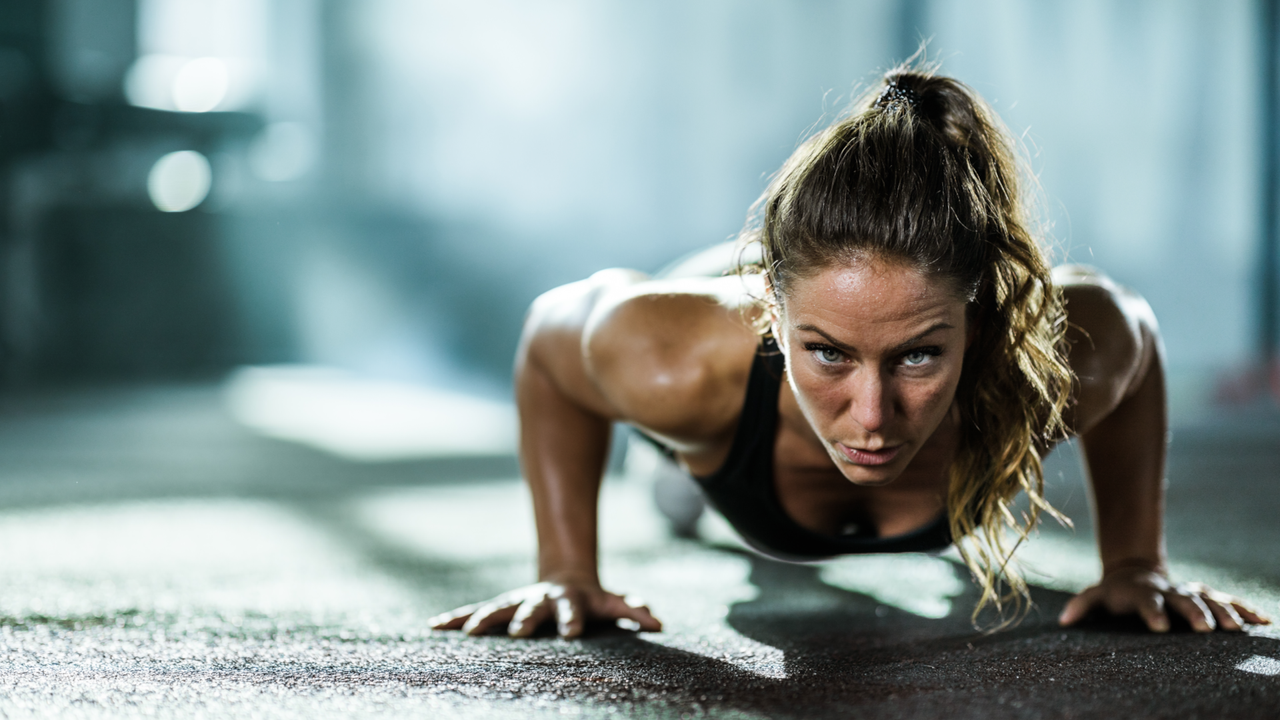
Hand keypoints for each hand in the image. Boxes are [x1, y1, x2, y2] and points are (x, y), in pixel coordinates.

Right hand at [429, 578, 662, 637]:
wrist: (566, 579)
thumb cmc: (593, 599)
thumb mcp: (614, 602)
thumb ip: (633, 610)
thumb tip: (658, 622)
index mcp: (569, 600)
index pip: (573, 611)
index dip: (572, 621)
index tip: (572, 634)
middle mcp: (539, 599)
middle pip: (531, 608)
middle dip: (523, 619)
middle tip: (517, 633)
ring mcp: (517, 601)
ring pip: (498, 609)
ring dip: (483, 619)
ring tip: (467, 632)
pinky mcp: (500, 607)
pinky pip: (475, 612)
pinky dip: (456, 618)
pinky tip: (434, 627)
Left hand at [1058, 567, 1270, 631]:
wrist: (1136, 571)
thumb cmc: (1115, 591)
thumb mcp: (1097, 595)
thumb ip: (1083, 605)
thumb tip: (1063, 621)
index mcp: (1143, 593)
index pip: (1147, 602)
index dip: (1152, 612)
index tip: (1159, 627)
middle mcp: (1170, 591)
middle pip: (1184, 600)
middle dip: (1195, 613)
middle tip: (1205, 629)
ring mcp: (1189, 591)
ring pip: (1210, 599)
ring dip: (1223, 612)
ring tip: (1236, 629)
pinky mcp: (1206, 596)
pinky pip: (1229, 601)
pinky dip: (1245, 610)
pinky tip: (1263, 621)